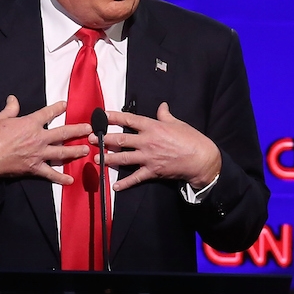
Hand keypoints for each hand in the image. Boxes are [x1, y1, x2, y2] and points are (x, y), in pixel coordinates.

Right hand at [0, 95, 92, 186]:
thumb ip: (10, 108)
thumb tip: (13, 98)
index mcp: (30, 124)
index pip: (48, 113)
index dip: (58, 108)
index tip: (66, 105)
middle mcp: (38, 138)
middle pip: (62, 133)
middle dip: (77, 130)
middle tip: (89, 129)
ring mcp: (38, 154)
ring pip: (61, 153)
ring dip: (75, 151)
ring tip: (86, 150)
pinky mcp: (34, 168)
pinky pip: (50, 174)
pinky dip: (61, 178)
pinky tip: (71, 180)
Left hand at [95, 102, 220, 190]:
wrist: (201, 159)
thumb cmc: (191, 139)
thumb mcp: (178, 123)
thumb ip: (165, 115)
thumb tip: (161, 106)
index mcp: (153, 127)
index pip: (129, 120)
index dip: (113, 117)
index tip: (101, 115)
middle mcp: (147, 142)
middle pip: (121, 140)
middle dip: (104, 140)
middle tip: (91, 139)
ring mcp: (148, 158)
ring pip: (124, 159)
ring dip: (108, 159)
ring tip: (96, 159)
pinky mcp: (152, 171)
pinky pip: (136, 178)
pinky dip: (125, 183)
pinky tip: (115, 186)